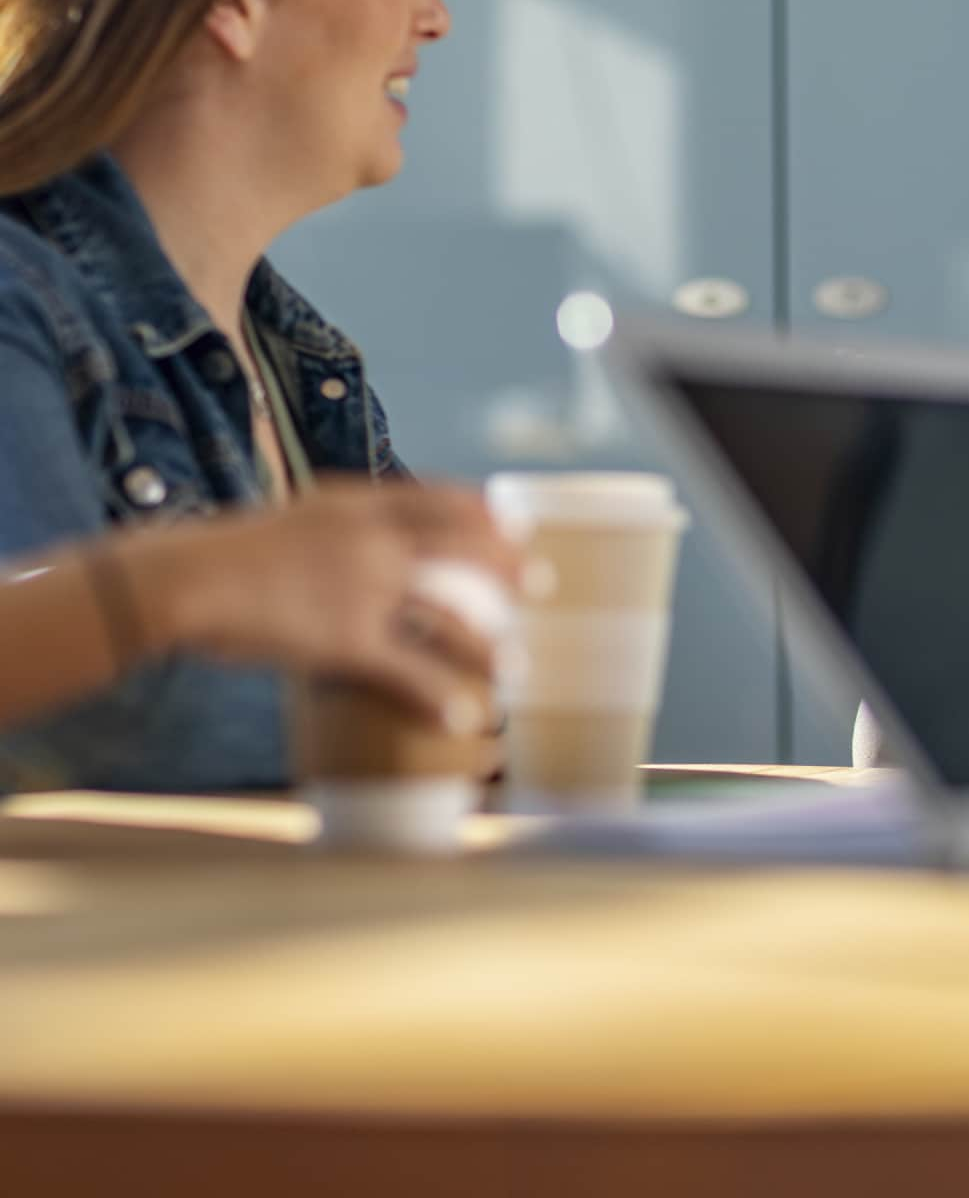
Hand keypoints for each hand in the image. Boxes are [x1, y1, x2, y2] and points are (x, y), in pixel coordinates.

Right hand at [130, 478, 521, 730]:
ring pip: (449, 616)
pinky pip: (409, 670)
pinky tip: (465, 713)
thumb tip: (364, 536)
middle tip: (541, 582)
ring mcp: (366, 589)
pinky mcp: (348, 639)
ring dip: (488, 643)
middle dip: (508, 567)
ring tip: (515, 665)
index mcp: (360, 504)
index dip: (484, 512)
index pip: (440, 498)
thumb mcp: (294, 517)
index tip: (515, 521)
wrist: (184, 578)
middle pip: (462, 550)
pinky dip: (441, 695)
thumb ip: (337, 526)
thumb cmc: (228, 552)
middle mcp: (374, 540)